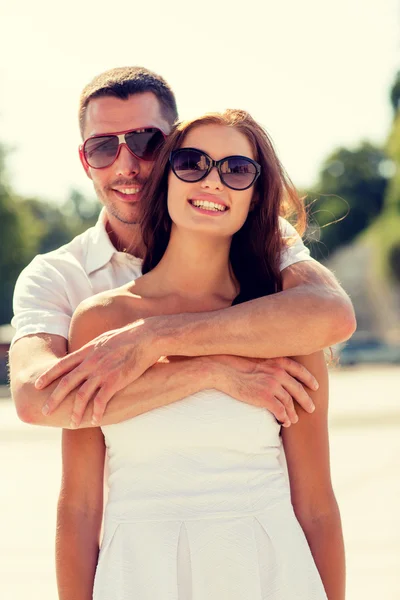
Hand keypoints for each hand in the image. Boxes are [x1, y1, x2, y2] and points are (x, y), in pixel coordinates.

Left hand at [36, 320, 160, 426]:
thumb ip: (93, 349)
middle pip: (66, 383)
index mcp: (87, 351)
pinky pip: (101, 401)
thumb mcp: (105, 339)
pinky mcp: (115, 381)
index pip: (62, 365)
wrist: (146, 338)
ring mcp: (102, 372)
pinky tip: (95, 420)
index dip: (48, 376)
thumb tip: (86, 354)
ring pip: (81, 396)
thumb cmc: (129, 337)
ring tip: (72, 423)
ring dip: (75, 411)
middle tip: (45, 410)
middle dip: (54, 398)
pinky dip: (96, 412)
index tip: (38, 385)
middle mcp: (91, 363)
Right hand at [210, 355, 317, 426]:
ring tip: (295, 419)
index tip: (315, 386)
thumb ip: (268, 362)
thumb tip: (273, 369)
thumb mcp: (256, 356)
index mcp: (277, 361)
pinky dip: (284, 418)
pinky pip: (280, 410)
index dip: (309, 379)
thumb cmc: (234, 362)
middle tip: (311, 408)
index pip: (299, 370)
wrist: (222, 368)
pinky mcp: (264, 397)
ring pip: (289, 402)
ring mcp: (272, 385)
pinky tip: (285, 422)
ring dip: (293, 413)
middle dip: (306, 400)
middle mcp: (278, 372)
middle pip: (298, 389)